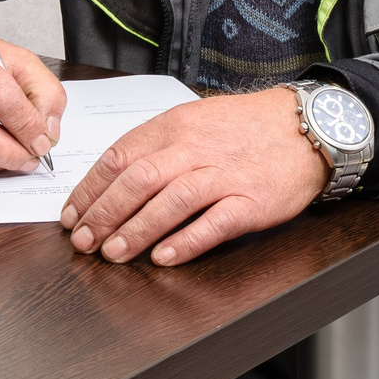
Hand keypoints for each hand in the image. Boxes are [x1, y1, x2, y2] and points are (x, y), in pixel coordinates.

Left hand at [59, 89, 327, 266]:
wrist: (306, 127)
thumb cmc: (245, 127)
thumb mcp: (194, 120)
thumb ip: (156, 145)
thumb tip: (112, 177)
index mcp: (175, 126)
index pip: (120, 156)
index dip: (91, 189)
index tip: (72, 215)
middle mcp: (195, 148)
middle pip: (138, 180)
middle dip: (104, 214)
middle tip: (83, 242)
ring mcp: (224, 175)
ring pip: (170, 202)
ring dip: (136, 231)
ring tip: (113, 254)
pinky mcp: (251, 201)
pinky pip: (214, 223)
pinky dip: (187, 241)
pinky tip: (165, 258)